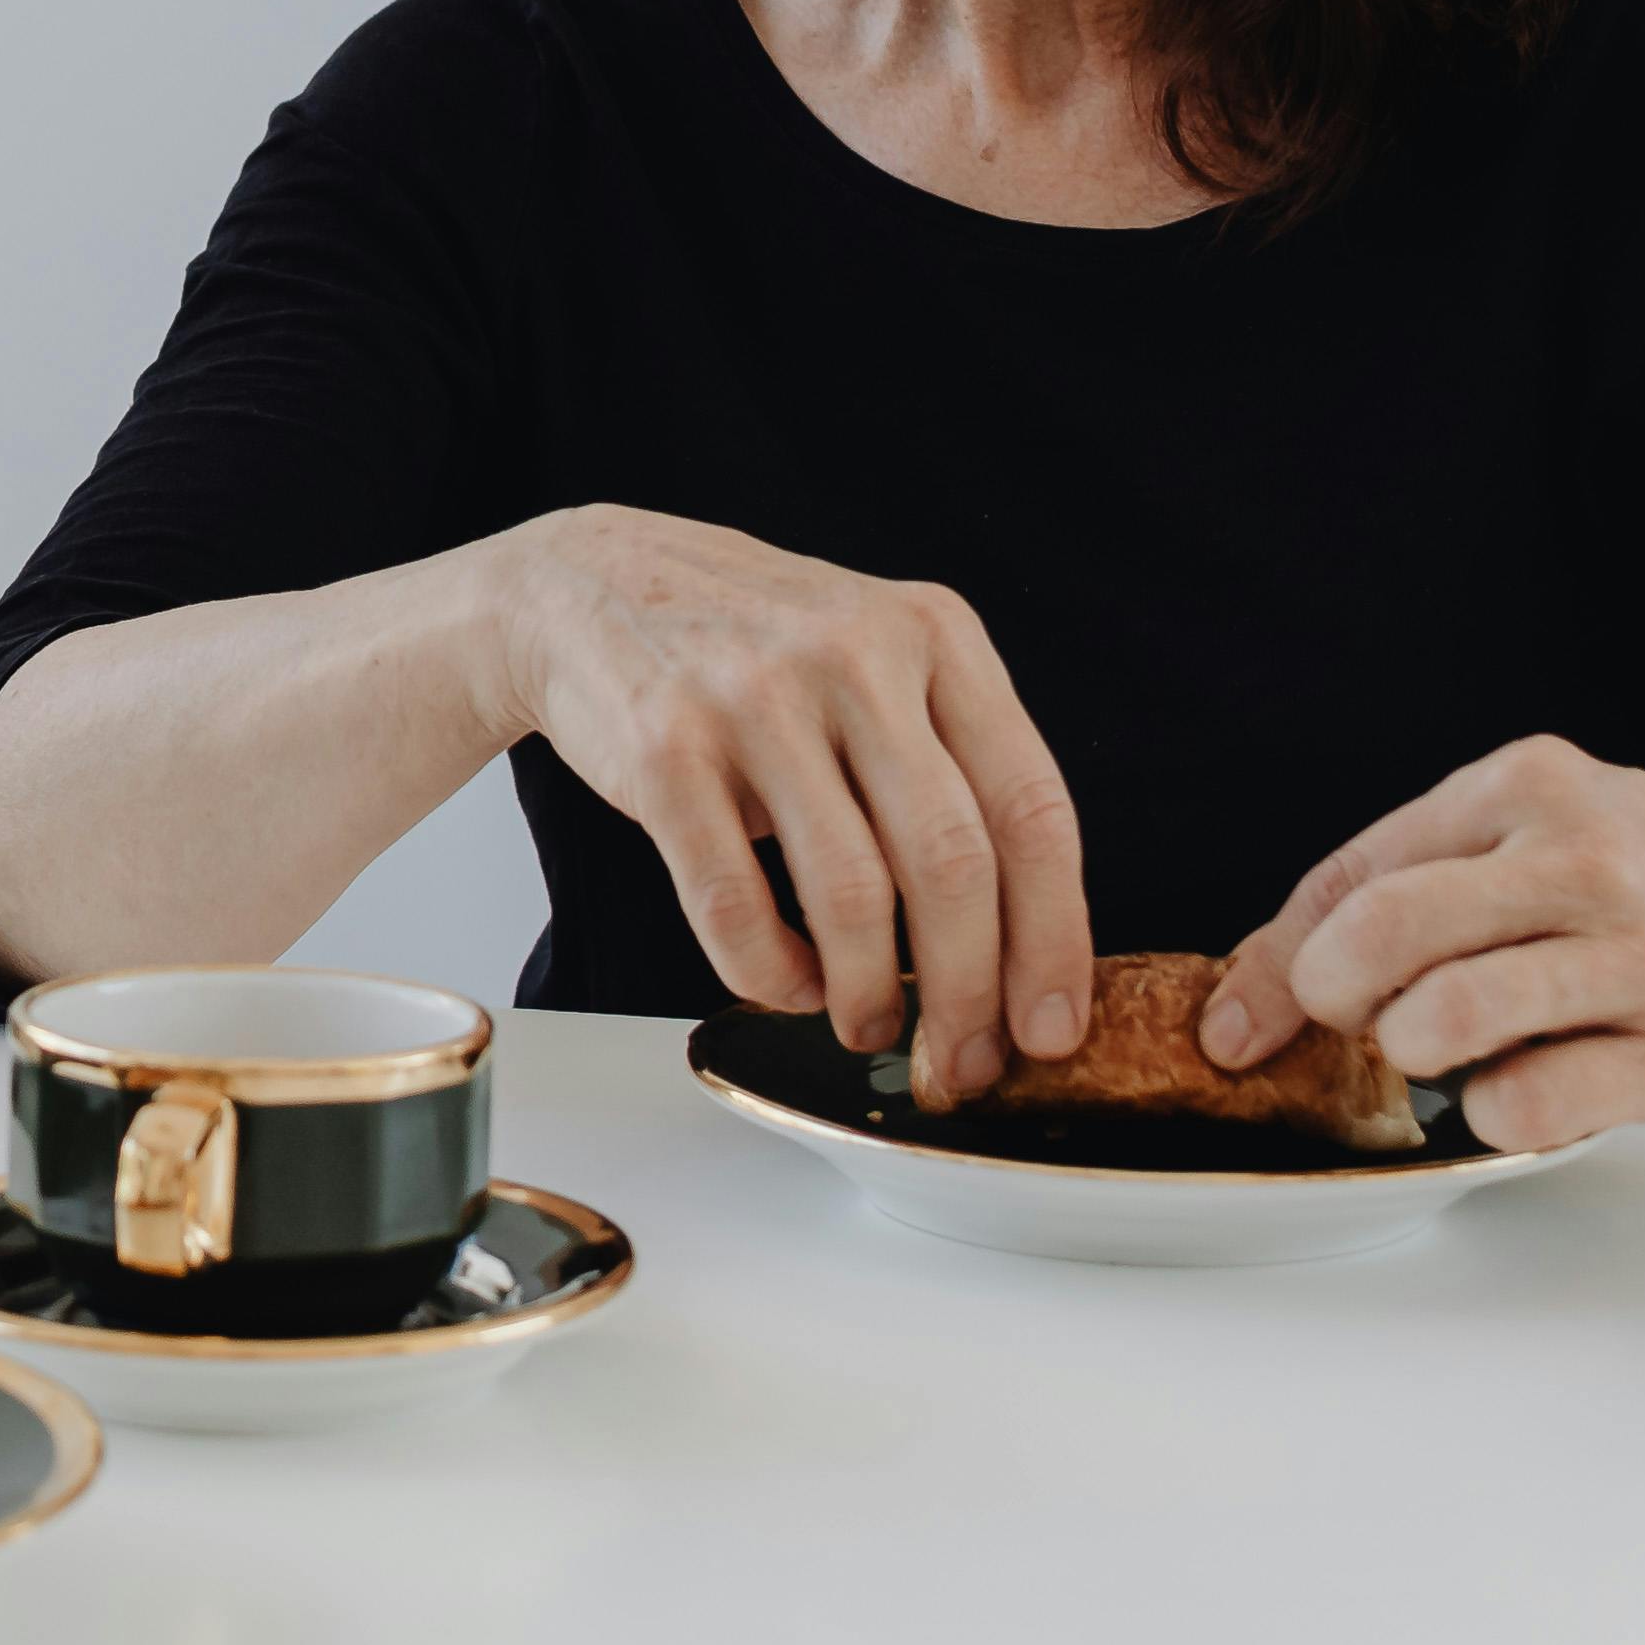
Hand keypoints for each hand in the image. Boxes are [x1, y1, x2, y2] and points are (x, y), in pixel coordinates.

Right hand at [468, 504, 1087, 1100]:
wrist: (591, 585)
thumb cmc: (756, 651)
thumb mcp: (879, 659)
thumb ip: (952, 765)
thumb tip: (1019, 946)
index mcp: (936, 636)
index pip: (1031, 809)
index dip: (1054, 937)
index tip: (1052, 1024)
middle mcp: (855, 656)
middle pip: (952, 864)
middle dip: (968, 993)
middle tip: (965, 1060)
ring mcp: (755, 698)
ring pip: (851, 894)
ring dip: (867, 993)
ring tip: (867, 1026)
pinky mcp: (666, 746)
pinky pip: (734, 903)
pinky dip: (769, 971)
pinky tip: (788, 982)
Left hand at [1196, 741, 1644, 1154]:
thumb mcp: (1552, 827)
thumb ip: (1426, 877)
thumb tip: (1267, 979)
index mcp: (1527, 785)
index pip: (1352, 876)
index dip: (1274, 963)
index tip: (1235, 1026)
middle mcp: (1580, 860)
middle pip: (1380, 936)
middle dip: (1330, 1001)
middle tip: (1353, 1027)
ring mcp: (1635, 958)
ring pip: (1441, 1022)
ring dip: (1415, 1054)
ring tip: (1451, 1050)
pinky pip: (1522, 1105)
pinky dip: (1493, 1111)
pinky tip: (1528, 1085)